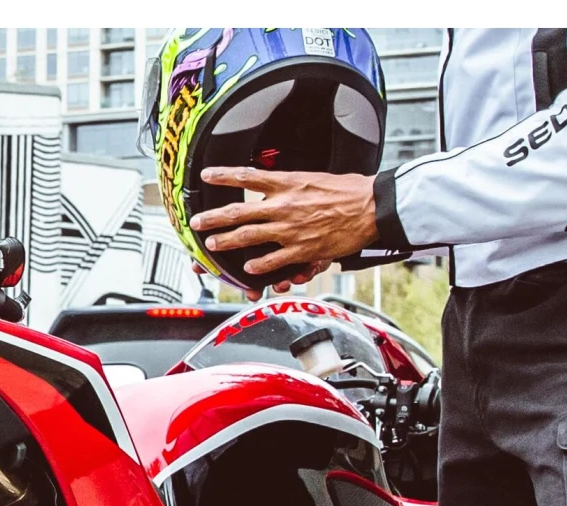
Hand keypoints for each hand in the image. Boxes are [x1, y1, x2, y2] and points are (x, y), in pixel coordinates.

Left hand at [190, 167, 376, 282]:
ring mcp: (290, 230)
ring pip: (249, 237)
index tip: (206, 176)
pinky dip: (258, 266)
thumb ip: (291, 185)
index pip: (246, 176)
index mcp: (286, 183)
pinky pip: (274, 260)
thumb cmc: (348, 191)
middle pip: (238, 211)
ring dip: (226, 242)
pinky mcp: (303, 250)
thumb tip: (276, 187)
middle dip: (213, 218)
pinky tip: (247, 268)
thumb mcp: (313, 178)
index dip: (223, 176)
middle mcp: (283, 206)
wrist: (370, 208)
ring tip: (212, 246)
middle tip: (196, 223)